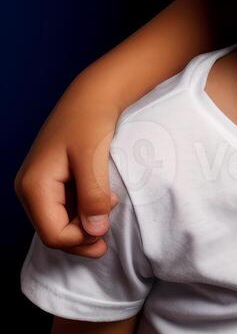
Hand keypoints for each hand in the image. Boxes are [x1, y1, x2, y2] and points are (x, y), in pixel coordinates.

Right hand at [15, 75, 119, 258]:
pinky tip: (102, 200)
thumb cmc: (91, 121)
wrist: (93, 95)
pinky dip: (84, 211)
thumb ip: (93, 196)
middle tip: (111, 230)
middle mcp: (29, 189)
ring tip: (109, 207)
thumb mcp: (93, 159)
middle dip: (83, 235)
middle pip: (54, 232)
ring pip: (60, 222)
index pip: (53, 234)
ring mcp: (38, 186)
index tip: (108, 226)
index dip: (81, 238)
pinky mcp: (51, 181)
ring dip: (85, 223)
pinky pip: (65, 208)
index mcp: (33, 186)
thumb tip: (94, 232)